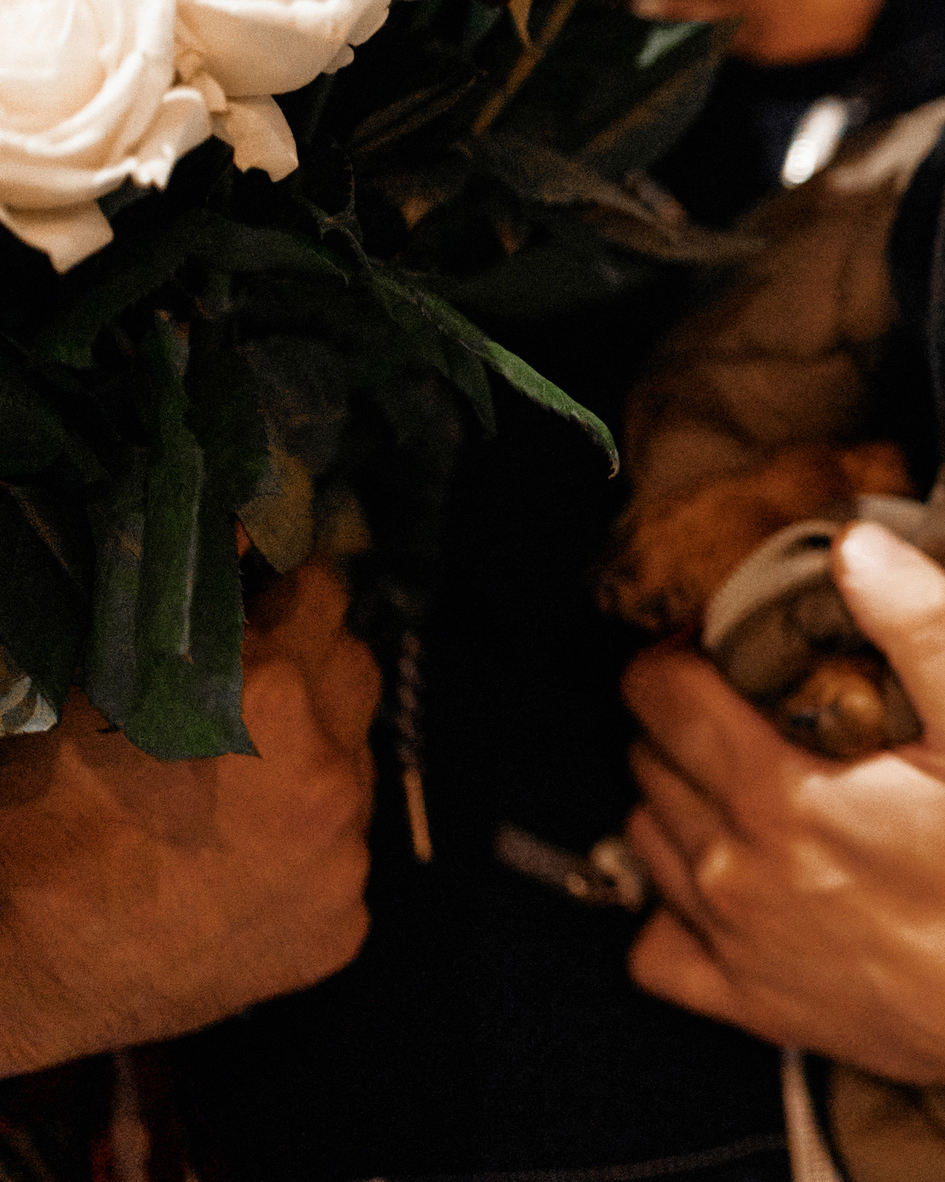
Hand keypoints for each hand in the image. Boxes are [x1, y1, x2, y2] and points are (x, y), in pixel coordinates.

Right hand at [0, 561, 379, 1075]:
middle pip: (355, 675)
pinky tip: (235, 872)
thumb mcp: (96, 688)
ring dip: (312, 766)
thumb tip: (247, 529)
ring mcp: (344, 855)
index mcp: (271, 694)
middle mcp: (331, 770)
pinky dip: (303, 856)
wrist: (14, 970)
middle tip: (258, 689)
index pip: (324, 596)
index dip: (293, 591)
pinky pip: (340, 864)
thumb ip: (184, 612)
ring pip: (354, 773)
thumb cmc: (33, 816)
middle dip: (313, 668)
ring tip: (236, 792)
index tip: (277, 596)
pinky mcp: (343, 924)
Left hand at [621, 521, 944, 1141]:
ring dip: (673, 800)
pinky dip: (670, 911)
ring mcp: (743, 950)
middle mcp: (739, 877)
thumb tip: (855, 544)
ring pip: (646, 849)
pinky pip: (657, 954)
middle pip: (648, 765)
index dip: (676, 650)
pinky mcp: (761, 1010)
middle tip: (743, 696)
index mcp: (782, 796)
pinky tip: (727, 881)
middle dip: (677, 716)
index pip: (662, 696)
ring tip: (739, 775)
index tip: (719, 639)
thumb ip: (927, 623)